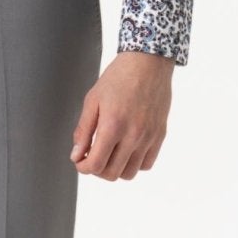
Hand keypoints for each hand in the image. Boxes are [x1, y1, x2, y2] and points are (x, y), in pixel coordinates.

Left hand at [71, 50, 174, 180]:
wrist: (148, 63)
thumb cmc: (118, 77)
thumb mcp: (92, 100)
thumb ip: (83, 130)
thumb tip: (77, 155)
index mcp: (113, 126)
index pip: (96, 165)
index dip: (83, 167)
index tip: (80, 161)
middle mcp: (133, 135)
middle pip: (112, 173)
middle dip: (97, 170)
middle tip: (92, 156)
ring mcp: (149, 137)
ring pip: (130, 173)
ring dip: (115, 169)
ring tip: (109, 154)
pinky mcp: (160, 135)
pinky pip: (146, 164)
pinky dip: (133, 163)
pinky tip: (126, 150)